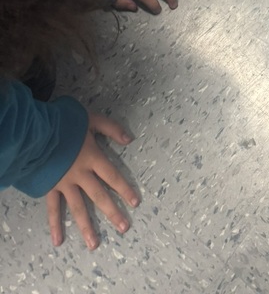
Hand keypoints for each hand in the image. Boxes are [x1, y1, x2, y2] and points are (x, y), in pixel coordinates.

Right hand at [45, 114, 138, 249]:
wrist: (37, 131)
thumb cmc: (65, 124)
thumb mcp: (92, 119)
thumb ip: (111, 128)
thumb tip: (129, 139)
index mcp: (93, 158)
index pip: (113, 176)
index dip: (124, 189)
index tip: (135, 203)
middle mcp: (81, 175)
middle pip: (99, 196)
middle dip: (112, 212)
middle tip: (124, 228)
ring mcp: (65, 184)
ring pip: (78, 207)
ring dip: (86, 226)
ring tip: (94, 244)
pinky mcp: (50, 188)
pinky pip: (53, 209)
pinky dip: (55, 225)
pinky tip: (58, 241)